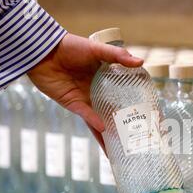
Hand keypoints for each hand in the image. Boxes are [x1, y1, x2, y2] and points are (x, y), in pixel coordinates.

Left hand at [27, 33, 142, 145]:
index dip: (136, 103)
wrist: (44, 52)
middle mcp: (99, 91)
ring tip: (121, 146)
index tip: (149, 114)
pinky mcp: (74, 104)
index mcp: (107, 78)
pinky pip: (87, 116)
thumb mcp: (97, 49)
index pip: (125, 93)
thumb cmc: (71, 46)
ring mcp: (87, 99)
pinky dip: (96, 122)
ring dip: (109, 133)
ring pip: (102, 119)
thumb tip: (141, 62)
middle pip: (115, 111)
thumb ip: (118, 56)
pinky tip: (105, 131)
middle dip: (125, 124)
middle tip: (139, 136)